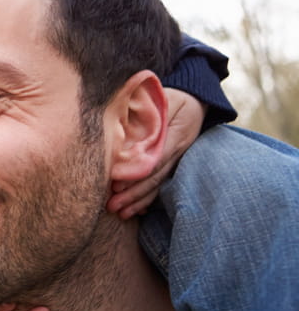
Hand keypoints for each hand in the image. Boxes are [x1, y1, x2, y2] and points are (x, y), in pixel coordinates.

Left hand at [107, 88, 203, 218]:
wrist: (197, 99)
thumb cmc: (172, 97)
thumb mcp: (163, 98)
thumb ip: (145, 110)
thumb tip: (118, 125)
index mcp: (176, 132)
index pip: (155, 157)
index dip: (137, 172)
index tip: (116, 183)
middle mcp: (178, 149)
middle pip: (155, 176)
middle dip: (134, 193)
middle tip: (112, 206)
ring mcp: (178, 159)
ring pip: (158, 184)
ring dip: (139, 201)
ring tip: (121, 214)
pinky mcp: (174, 164)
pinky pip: (162, 184)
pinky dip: (149, 199)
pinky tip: (136, 212)